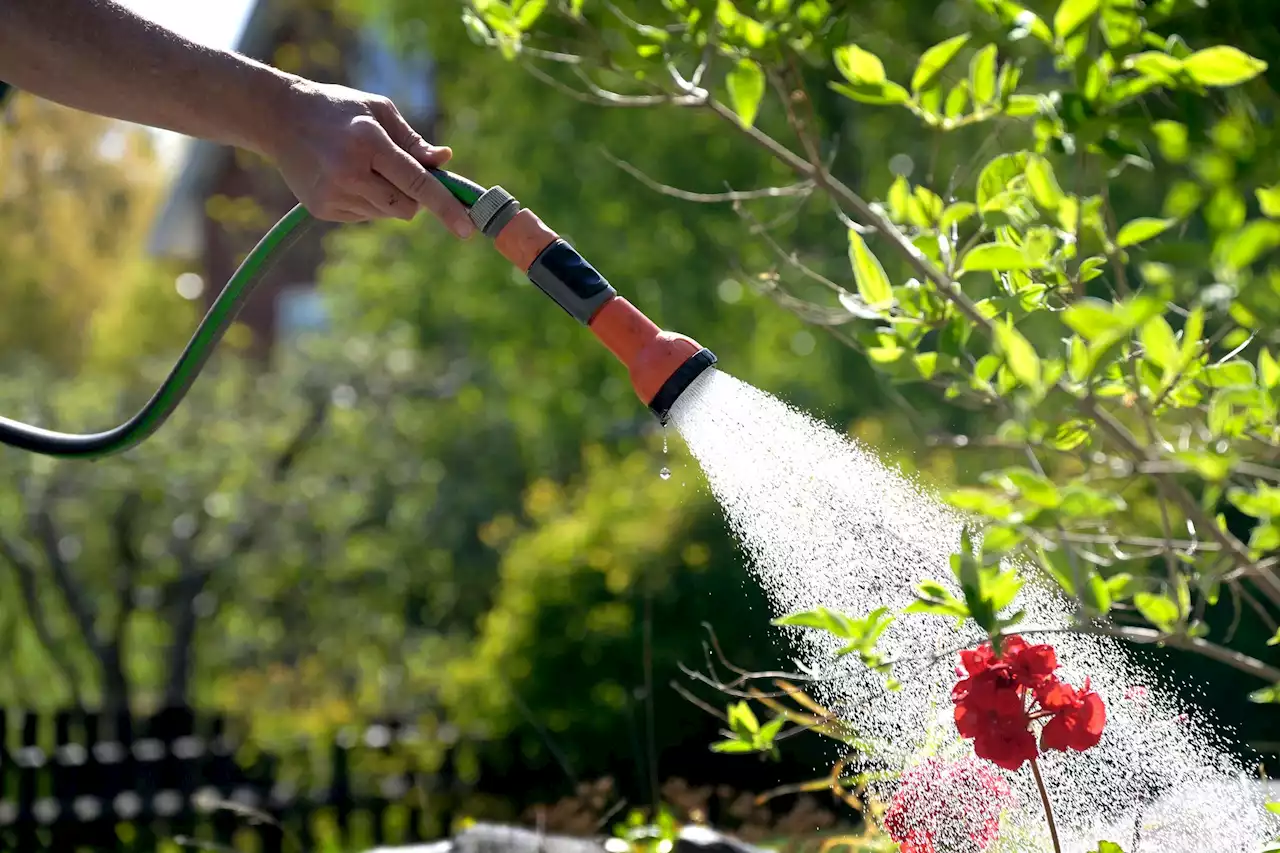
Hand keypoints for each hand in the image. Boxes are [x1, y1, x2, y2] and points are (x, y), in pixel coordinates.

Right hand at [264, 79, 475, 236]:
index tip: (467, 229)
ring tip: (363, 167)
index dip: (445, 206)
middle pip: (406, 207)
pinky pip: (365, 216)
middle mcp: (350, 173)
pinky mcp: (322, 210)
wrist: (279, 119)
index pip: (417, 182)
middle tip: (400, 172)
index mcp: (368, 143)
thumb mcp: (379, 111)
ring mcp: (334, 195)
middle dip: (415, 197)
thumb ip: (414, 141)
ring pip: (386, 214)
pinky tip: (347, 177)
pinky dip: (367, 202)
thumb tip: (445, 160)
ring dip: (388, 197)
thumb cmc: (339, 110)